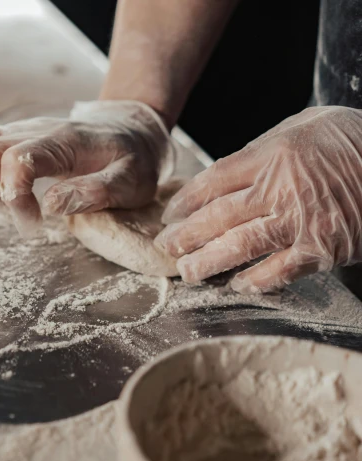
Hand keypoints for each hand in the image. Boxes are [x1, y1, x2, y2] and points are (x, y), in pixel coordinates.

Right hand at [0, 100, 174, 235]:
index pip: (16, 159)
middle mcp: (36, 130)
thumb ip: (95, 192)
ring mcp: (23, 130)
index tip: (34, 223)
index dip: (15, 196)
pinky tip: (15, 192)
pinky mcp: (16, 136)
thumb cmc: (133, 160)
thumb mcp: (131, 182)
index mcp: (64, 141)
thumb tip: (51, 204)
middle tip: (25, 215)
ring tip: (18, 204)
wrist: (131, 129)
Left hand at [156, 106, 361, 293]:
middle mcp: (280, 189)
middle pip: (217, 216)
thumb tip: (225, 174)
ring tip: (188, 272)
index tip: (170, 215)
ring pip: (240, 246)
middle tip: (166, 248)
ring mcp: (301, 221)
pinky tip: (237, 284)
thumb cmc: (352, 138)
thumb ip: (262, 151)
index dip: (186, 202)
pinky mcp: (323, 248)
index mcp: (271, 156)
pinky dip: (256, 280)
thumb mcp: (302, 126)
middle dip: (186, 235)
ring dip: (208, 262)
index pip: (213, 182)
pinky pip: (280, 270)